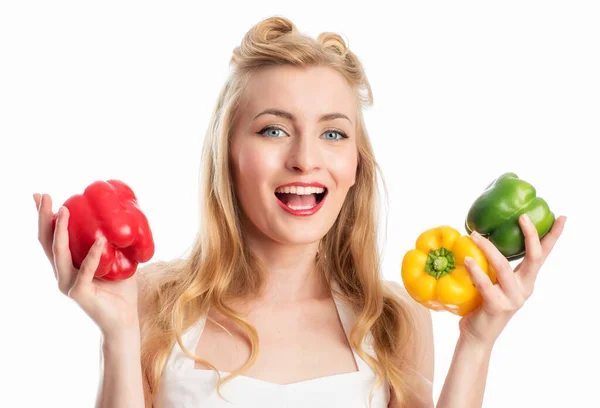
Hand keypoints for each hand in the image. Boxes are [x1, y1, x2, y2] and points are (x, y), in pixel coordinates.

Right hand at [35, 193, 139, 340]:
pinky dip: (92, 256)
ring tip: (64, 210)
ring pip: (59, 254)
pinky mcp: (80, 293)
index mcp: (68, 265)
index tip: (40, 196)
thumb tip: (124, 218)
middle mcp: (63, 273)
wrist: (124, 321)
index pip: (51, 237)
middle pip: (47, 242)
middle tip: (43, 196)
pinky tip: (99, 241)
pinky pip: (85, 271)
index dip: (44, 217)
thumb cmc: (120, 291)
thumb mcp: (117, 261)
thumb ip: (114, 244)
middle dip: (43, 217)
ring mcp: (68, 284)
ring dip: (60, 230)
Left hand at [459, 213, 566, 346]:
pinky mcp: (497, 306)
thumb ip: (493, 265)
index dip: (552, 237)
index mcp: (525, 280)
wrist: (477, 336)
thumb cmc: (482, 304)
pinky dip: (476, 270)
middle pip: (534, 258)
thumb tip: (478, 234)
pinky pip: (486, 284)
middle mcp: (524, 288)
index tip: (562, 218)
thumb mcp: (493, 281)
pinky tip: (467, 259)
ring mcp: (512, 298)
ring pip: (504, 267)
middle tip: (523, 217)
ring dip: (489, 248)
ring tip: (474, 235)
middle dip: (531, 236)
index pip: (542, 255)